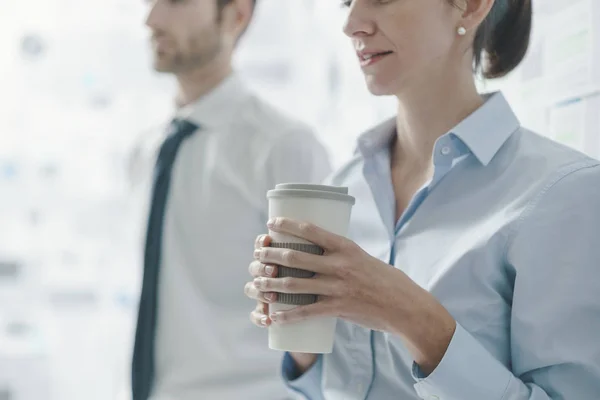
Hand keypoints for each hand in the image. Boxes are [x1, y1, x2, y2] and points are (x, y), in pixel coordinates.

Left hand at [248, 217, 455, 373]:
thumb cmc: (383, 279)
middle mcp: (339, 265)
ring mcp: (337, 288)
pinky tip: (274, 316)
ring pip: (295, 284)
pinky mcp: (338, 309)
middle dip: (271, 255)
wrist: (404, 305)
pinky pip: (306, 312)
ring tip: (257, 284)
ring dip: (271, 284)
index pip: (311, 231)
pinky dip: (287, 315)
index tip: (271, 224)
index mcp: (345, 247)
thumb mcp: (362, 257)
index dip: (287, 225)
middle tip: (258, 254)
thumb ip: (340, 255)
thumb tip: (317, 251)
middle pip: (296, 257)